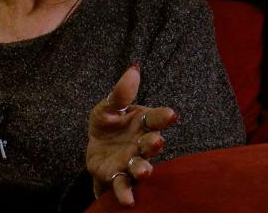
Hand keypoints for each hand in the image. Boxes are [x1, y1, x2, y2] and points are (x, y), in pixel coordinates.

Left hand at [86, 63, 178, 206]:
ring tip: (144, 171)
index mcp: (144, 123)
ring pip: (140, 167)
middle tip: (156, 141)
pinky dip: (126, 193)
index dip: (163, 116)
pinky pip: (123, 185)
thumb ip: (121, 92)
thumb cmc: (109, 124)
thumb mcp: (109, 106)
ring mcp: (131, 161)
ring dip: (144, 169)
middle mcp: (142, 144)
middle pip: (150, 144)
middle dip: (153, 144)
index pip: (156, 118)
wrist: (96, 148)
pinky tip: (127, 200)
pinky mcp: (118, 176)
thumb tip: (133, 69)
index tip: (170, 114)